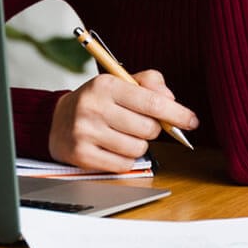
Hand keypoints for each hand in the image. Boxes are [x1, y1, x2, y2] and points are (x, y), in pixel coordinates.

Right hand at [48, 69, 198, 171]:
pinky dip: (125, 158)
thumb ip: (149, 83)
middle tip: (140, 123)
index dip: (177, 113)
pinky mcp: (83, 156)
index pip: (152, 102)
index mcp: (105, 85)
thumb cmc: (96, 101)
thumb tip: (171, 100)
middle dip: (152, 128)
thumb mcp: (119, 82)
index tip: (191, 121)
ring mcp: (86, 133)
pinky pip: (123, 164)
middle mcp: (94, 108)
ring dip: (138, 144)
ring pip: (138, 148)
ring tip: (122, 134)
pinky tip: (112, 147)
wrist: (56, 121)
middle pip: (148, 128)